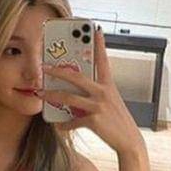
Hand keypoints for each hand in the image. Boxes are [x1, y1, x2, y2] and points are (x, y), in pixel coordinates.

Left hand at [37, 27, 143, 153]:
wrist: (130, 141)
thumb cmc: (118, 122)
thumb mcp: (110, 103)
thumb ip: (95, 95)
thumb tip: (74, 95)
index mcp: (108, 85)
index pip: (103, 60)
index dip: (100, 44)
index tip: (96, 29)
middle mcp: (104, 92)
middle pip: (77, 77)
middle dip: (58, 71)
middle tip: (44, 66)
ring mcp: (99, 106)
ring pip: (69, 97)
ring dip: (52, 95)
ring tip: (40, 94)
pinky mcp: (94, 120)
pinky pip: (73, 121)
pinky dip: (64, 125)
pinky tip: (58, 126)